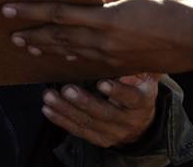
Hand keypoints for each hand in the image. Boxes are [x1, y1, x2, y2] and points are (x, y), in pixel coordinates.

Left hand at [2, 0, 192, 73]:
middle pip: (58, 37)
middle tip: (10, 34)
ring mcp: (112, 57)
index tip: (9, 9)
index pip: (58, 14)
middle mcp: (105, 41)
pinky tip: (58, 56)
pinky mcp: (120, 66)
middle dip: (32, 34)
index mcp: (107, 19)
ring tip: (27, 47)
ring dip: (46, 49)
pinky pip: (87, 62)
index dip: (30, 12)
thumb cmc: (172, 8)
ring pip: (70, 52)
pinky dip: (68, 58)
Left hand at [43, 74, 159, 147]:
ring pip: (87, 122)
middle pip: (104, 113)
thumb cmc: (138, 90)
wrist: (140, 123)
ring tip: (49, 97)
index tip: (102, 83)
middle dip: (84, 102)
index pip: (131, 98)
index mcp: (141, 102)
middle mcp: (128, 121)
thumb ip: (135, 68)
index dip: (118, 91)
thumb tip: (123, 54)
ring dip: (66, 110)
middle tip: (67, 90)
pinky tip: (48, 110)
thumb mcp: (144, 78)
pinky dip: (61, 120)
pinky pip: (78, 130)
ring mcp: (113, 133)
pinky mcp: (99, 139)